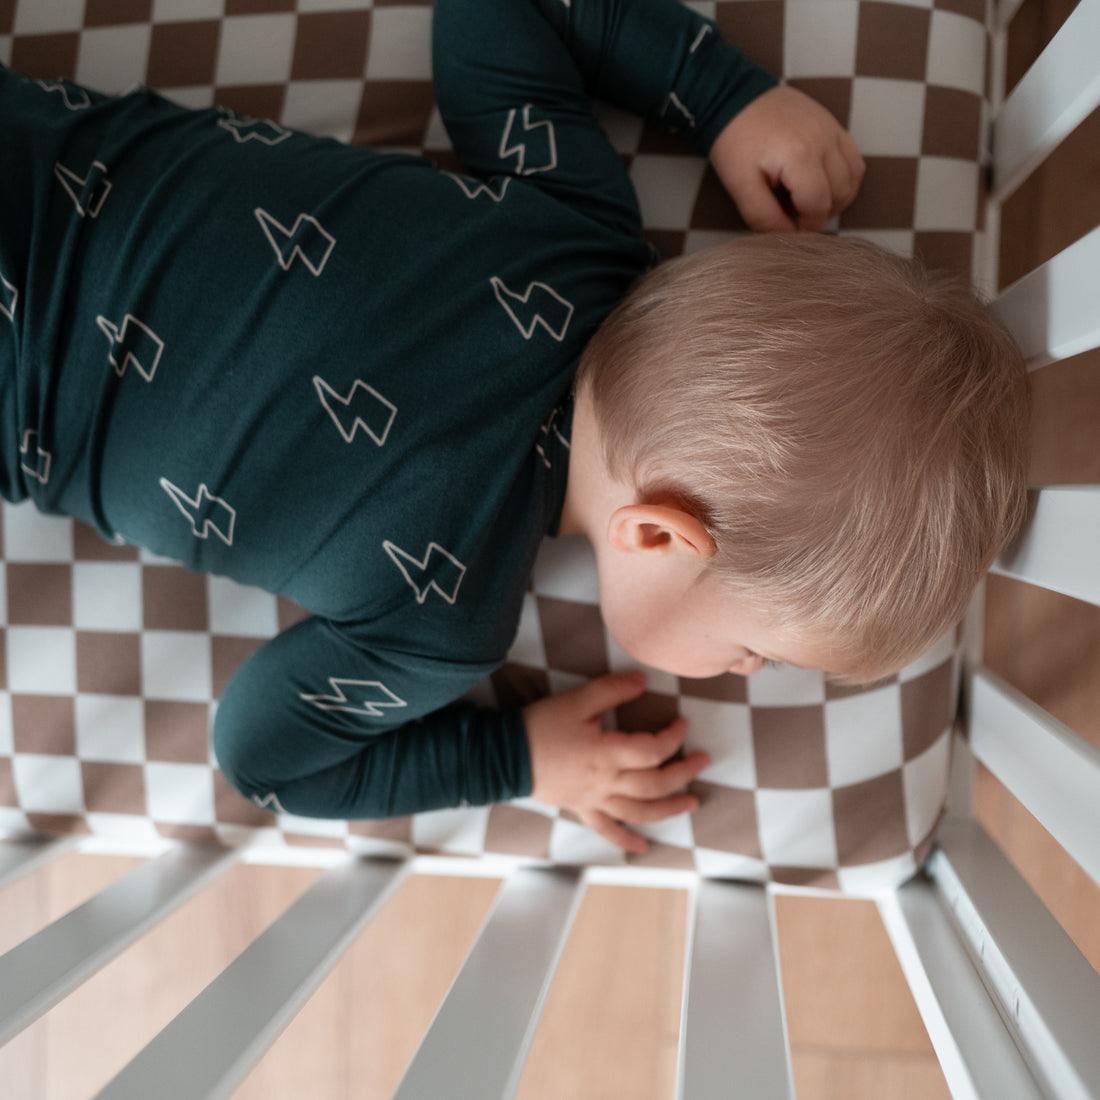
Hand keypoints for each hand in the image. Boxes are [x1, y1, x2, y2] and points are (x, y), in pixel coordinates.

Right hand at [523, 672, 709, 853]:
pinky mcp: (581, 807)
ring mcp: (595, 799)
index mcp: (607, 754)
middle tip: (703, 761)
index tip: (683, 723)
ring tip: (691, 803)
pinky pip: (606, 829)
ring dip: (668, 810)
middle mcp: (606, 782)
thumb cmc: (540, 725)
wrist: (505, 755)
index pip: (653, 750)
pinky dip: (625, 840)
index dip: (673, 738)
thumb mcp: (577, 700)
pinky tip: (642, 847)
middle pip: (654, 784)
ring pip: (639, 812)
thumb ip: (612, 689)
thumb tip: (644, 681)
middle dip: (683, 773)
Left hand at [709, 85, 864, 232]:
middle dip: (818, 214)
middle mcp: (823, 140)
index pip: (817, 207)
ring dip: (835, 198)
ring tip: (805, 200)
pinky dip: (844, 179)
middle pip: (838, 195)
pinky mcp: (833, 124)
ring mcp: (832, 129)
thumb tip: (787, 238)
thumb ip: (763, 217)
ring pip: (852, 179)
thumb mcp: (740, 186)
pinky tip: (820, 183)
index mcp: (799, 156)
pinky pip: (854, 159)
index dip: (805, 227)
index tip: (789, 229)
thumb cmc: (734, 142)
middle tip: (791, 213)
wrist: (734, 98)